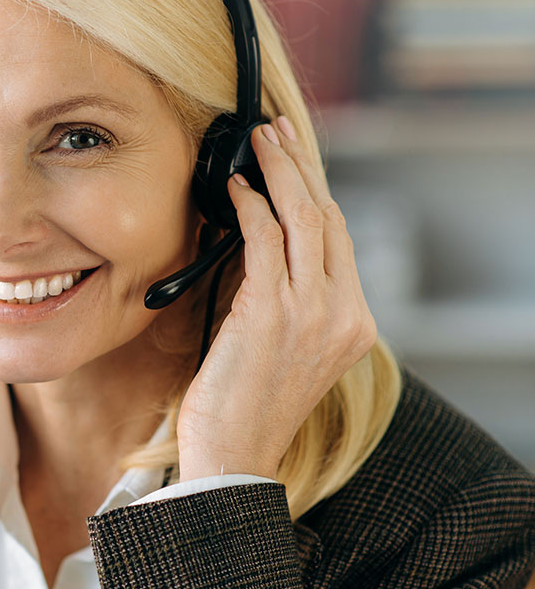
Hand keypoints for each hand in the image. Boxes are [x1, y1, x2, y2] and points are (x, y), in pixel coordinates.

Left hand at [175, 115, 377, 482]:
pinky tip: (234, 189)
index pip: (339, 239)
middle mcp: (344, 315)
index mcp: (355, 324)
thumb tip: (259, 241)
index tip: (294, 158)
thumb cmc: (245, 407)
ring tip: (256, 142)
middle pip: (328, 218)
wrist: (234, 457)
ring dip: (278, 172)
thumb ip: (285, 299)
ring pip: (304, 219)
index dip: (316, 190)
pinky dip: (249, 207)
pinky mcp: (272, 313)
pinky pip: (265, 241)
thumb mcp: (283, 348)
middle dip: (300, 166)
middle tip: (274, 132)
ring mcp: (313, 313)